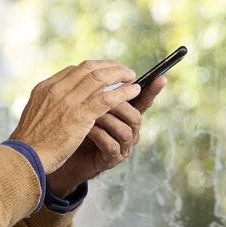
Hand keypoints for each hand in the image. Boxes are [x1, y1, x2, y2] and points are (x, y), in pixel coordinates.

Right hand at [9, 60, 139, 173]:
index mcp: (46, 87)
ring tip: (132, 78)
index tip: (105, 72)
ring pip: (101, 79)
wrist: (25, 157)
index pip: (74, 70)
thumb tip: (61, 100)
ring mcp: (69, 101)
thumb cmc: (31, 142)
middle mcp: (57, 89)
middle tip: (123, 71)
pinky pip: (107, 98)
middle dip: (110, 67)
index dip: (94, 69)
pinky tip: (134, 91)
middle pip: (89, 68)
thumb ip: (50, 103)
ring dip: (120, 75)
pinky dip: (123, 92)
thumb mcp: (36, 114)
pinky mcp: (80, 115)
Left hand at [48, 76, 166, 196]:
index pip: (142, 100)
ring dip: (107, 119)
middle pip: (135, 115)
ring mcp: (122, 146)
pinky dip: (98, 134)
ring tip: (88, 113)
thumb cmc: (76, 126)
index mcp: (126, 114)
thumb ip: (97, 90)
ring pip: (125, 130)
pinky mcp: (111, 159)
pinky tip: (85, 129)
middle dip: (118, 105)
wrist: (64, 154)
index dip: (152, 90)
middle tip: (100, 97)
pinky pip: (111, 144)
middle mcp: (129, 130)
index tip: (161, 77)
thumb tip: (100, 67)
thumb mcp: (87, 104)